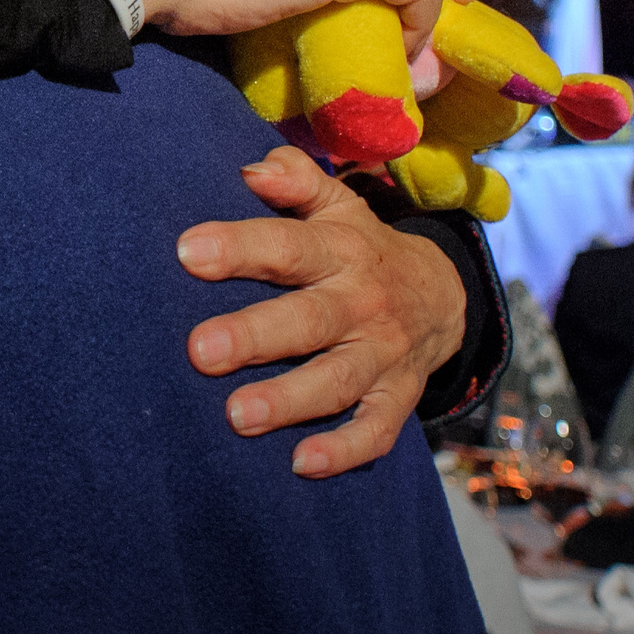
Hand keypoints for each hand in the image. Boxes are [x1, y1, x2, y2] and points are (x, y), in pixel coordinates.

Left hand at [174, 147, 465, 478]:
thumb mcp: (339, 206)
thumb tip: (252, 170)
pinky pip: (376, 429)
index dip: (241, 248)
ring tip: (238, 415)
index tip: (189, 252)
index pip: (289, 247)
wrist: (444, 297)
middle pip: (309, 320)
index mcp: (342, 251)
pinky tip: (302, 464)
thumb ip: (296, 182)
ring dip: (290, 400)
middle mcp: (363, 303)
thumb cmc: (362, 249)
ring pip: (338, 380)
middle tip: (199, 351)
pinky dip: (344, 449)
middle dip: (255, 336)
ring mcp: (383, 354)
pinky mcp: (397, 397)